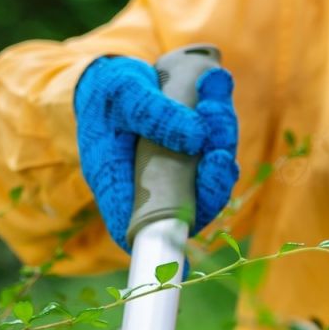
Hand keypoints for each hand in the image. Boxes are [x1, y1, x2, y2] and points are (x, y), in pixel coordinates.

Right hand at [74, 55, 238, 248]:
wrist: (110, 75)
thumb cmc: (107, 90)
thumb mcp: (122, 93)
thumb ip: (153, 112)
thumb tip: (198, 138)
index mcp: (114, 181)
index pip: (136, 226)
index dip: (163, 244)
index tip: (186, 254)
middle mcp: (146, 186)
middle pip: (188, 205)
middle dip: (212, 182)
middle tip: (219, 153)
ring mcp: (172, 173)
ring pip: (208, 174)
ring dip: (221, 137)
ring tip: (214, 93)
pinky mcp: (190, 155)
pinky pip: (215, 147)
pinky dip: (220, 118)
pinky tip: (216, 83)